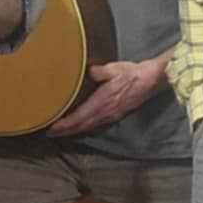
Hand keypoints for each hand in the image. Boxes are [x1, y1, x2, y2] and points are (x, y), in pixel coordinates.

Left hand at [46, 58, 166, 137]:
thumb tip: (88, 71)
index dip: (65, 125)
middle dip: (65, 131)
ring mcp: (111, 115)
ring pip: (89, 126)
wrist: (151, 81)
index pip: (80, 117)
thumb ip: (99, 71)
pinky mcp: (115, 114)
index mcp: (102, 102)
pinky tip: (81, 126)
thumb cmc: (133, 73)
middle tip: (50, 133)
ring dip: (74, 130)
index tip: (52, 128)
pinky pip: (96, 124)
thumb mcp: (115, 69)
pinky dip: (85, 127)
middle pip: (82, 126)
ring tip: (62, 132)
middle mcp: (105, 112)